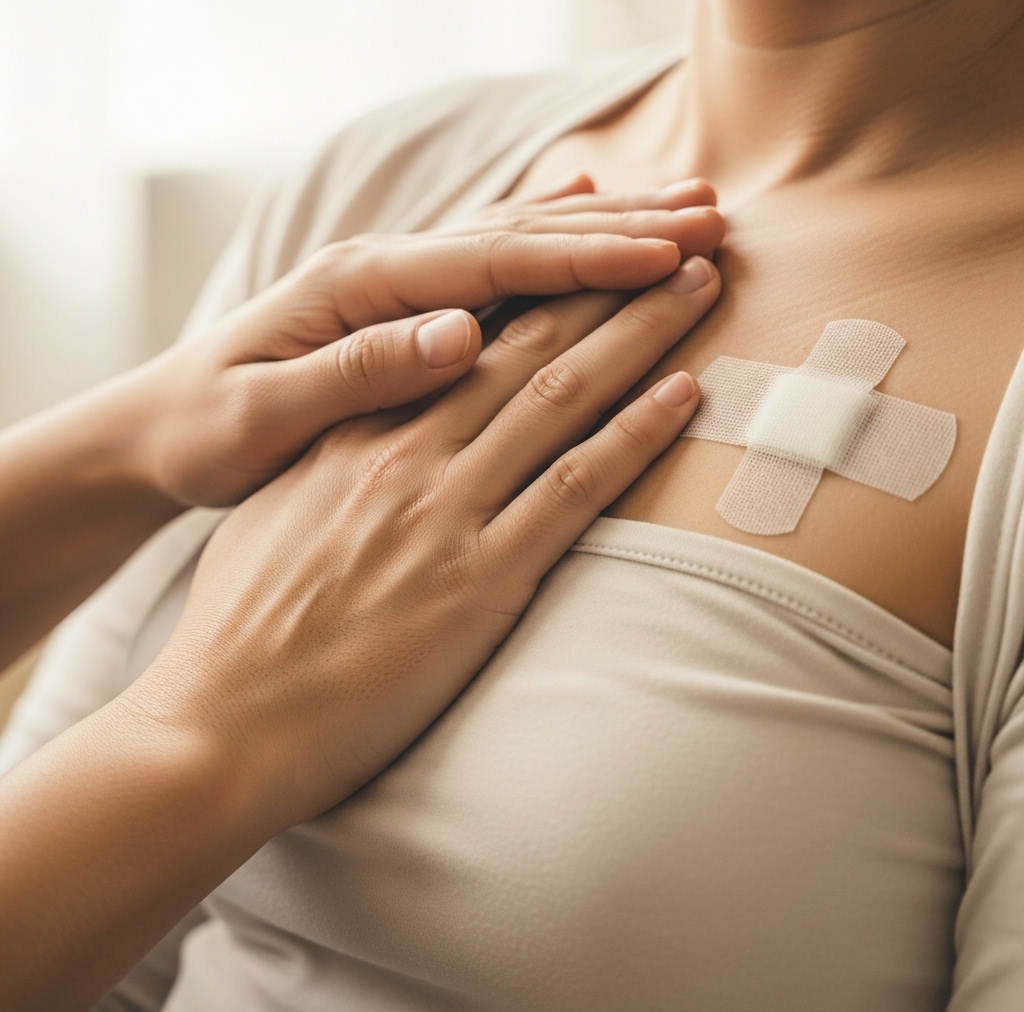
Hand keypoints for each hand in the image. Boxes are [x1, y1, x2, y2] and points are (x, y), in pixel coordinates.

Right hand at [0, 256, 718, 1011]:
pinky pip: (575, 490)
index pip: (461, 338)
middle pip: (527, 346)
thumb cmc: (243, 628)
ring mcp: (445, 513)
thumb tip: (377, 432)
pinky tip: (684, 393)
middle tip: (676, 239)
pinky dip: (635, 435)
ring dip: (641, 334)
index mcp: (353, 433)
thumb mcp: (276, 516)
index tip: (590, 251)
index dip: (536, 288)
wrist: (222, 724)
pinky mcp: (480, 582)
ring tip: (701, 286)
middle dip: (609, 284)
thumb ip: (337, 463)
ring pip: (563, 397)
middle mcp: (405, 454)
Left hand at [131, 179, 723, 507]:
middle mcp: (384, 269)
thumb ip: (357, 373)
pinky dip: (548, 242)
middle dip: (620, 226)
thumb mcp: (263, 413)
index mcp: (358, 288)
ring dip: (603, 226)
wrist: (158, 428)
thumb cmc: (206, 429)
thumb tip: (459, 335)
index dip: (586, 257)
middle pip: (519, 236)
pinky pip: (490, 267)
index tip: (668, 255)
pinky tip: (589, 220)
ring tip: (681, 211)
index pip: (494, 263)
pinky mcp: (403, 309)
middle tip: (711, 219)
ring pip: (515, 241)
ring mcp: (395, 283)